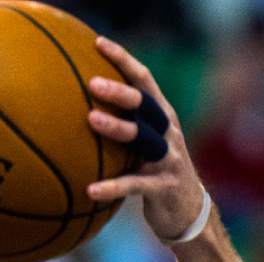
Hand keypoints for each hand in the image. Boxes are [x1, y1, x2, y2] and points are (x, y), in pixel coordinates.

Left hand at [86, 36, 203, 241]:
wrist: (188, 213)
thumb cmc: (154, 175)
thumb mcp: (142, 147)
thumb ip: (121, 128)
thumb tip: (75, 113)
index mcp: (161, 117)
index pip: (144, 80)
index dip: (123, 61)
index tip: (97, 44)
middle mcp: (168, 133)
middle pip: (146, 105)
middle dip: (120, 92)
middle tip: (92, 84)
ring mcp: (169, 160)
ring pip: (143, 139)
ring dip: (118, 128)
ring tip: (90, 120)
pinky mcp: (164, 188)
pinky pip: (135, 185)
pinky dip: (112, 187)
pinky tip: (90, 190)